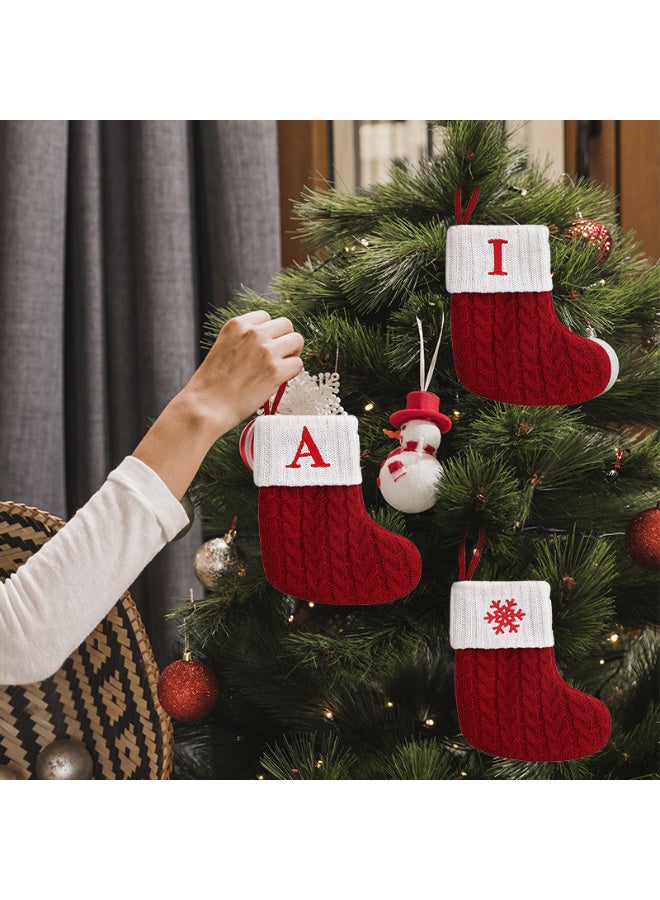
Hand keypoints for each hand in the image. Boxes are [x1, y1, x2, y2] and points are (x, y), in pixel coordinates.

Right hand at [182, 310, 303, 438]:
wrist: (206, 406)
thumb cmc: (212, 384)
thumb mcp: (223, 347)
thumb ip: (244, 340)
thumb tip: (268, 343)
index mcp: (237, 325)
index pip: (266, 317)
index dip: (268, 333)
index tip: (265, 345)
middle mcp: (253, 333)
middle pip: (286, 325)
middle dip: (284, 340)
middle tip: (278, 356)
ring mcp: (266, 351)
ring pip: (297, 340)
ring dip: (292, 354)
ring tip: (281, 367)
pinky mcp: (275, 371)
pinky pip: (298, 364)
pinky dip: (292, 373)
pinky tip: (279, 380)